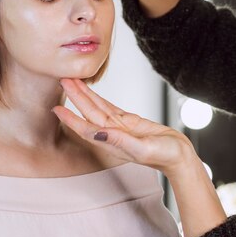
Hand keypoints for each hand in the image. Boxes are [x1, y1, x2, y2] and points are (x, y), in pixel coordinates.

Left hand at [54, 78, 227, 236]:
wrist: (178, 155)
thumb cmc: (165, 155)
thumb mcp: (143, 148)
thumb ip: (120, 140)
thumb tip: (98, 133)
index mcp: (112, 142)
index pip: (86, 128)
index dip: (71, 119)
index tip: (57, 109)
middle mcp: (112, 134)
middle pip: (89, 113)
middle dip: (75, 97)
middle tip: (62, 81)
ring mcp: (119, 127)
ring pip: (98, 107)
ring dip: (84, 95)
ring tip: (72, 81)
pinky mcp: (128, 121)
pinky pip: (109, 107)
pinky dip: (98, 98)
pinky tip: (89, 91)